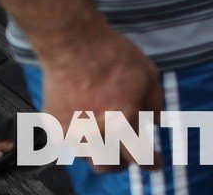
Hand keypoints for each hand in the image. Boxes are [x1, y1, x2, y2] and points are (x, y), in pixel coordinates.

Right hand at [39, 27, 160, 170]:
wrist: (74, 47)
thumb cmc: (114, 57)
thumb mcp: (149, 76)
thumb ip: (155, 104)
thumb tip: (158, 123)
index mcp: (124, 123)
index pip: (140, 155)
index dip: (150, 162)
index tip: (156, 165)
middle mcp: (97, 134)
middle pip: (109, 166)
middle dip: (122, 163)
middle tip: (129, 154)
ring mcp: (72, 133)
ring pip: (88, 156)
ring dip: (101, 151)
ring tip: (108, 136)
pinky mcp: (54, 128)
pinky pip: (70, 142)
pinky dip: (81, 137)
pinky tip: (87, 122)